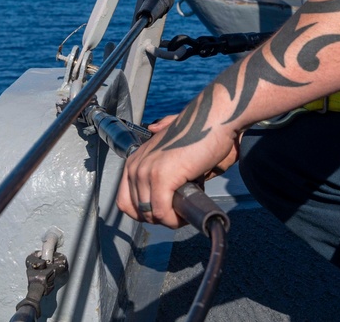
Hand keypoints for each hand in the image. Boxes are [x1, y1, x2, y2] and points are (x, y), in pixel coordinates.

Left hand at [117, 108, 238, 227]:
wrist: (213, 120)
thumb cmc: (199, 133)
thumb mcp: (172, 148)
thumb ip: (162, 157)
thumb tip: (164, 169)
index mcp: (136, 160)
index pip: (125, 201)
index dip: (144, 213)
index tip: (163, 213)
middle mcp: (136, 166)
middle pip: (136, 210)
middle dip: (158, 218)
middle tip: (177, 214)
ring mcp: (147, 172)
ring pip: (150, 214)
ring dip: (168, 220)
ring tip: (184, 213)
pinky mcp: (161, 178)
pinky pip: (162, 213)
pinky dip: (174, 220)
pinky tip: (185, 214)